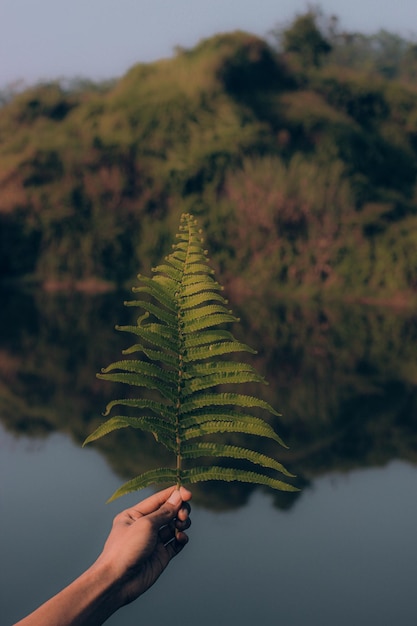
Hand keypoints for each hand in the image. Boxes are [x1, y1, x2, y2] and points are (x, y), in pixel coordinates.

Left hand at [95, 485, 191, 605]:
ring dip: (182, 523)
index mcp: (135, 514)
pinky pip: (176, 543)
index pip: (159, 499)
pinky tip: (181, 538)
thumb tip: (178, 497)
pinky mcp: (161, 556)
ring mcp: (154, 541)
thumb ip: (164, 511)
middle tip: (183, 515)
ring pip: (174, 526)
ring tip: (181, 526)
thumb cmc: (126, 549)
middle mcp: (145, 526)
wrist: (118, 582)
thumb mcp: (146, 524)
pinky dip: (182, 538)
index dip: (175, 494)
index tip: (188, 494)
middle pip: (169, 512)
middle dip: (179, 510)